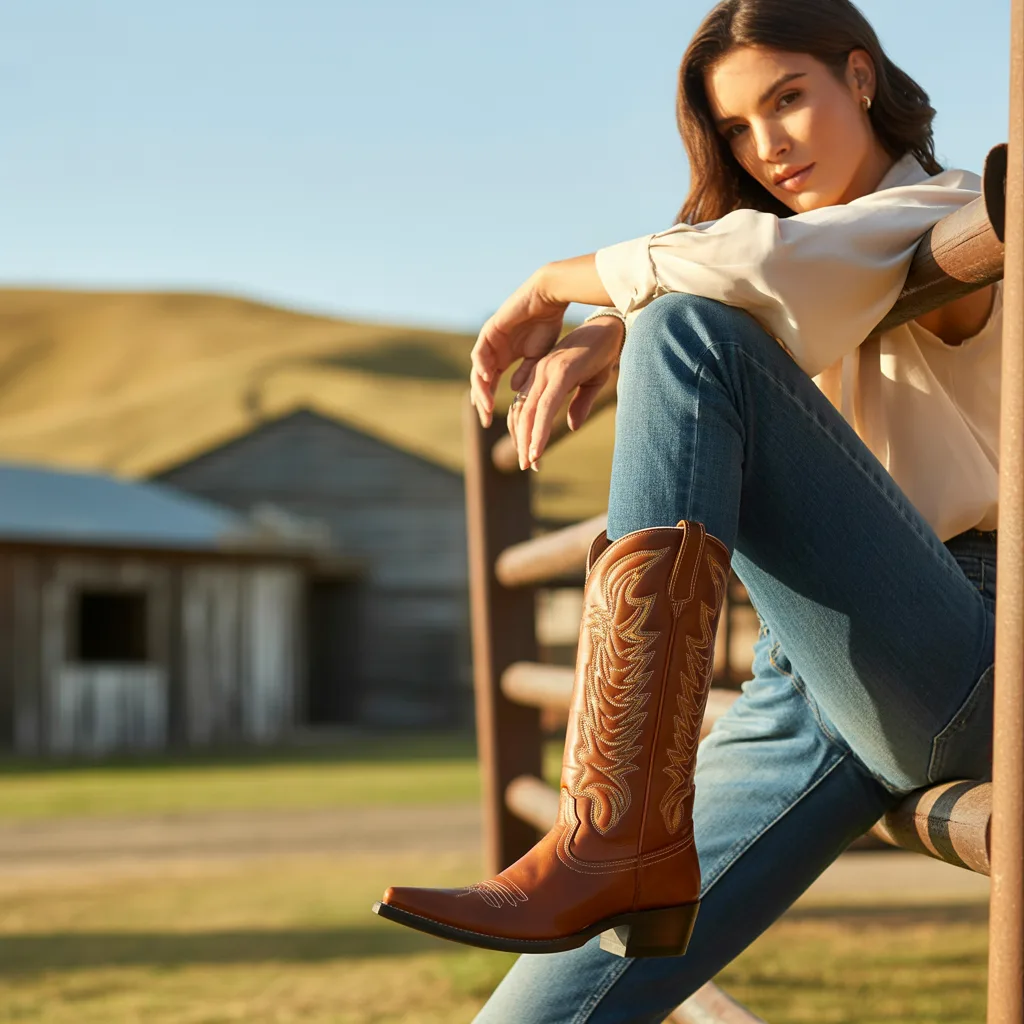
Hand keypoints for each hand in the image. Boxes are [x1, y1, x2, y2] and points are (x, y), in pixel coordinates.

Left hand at [470, 270, 567, 428]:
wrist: (548, 300)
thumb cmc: (547, 325)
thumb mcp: (539, 358)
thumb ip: (528, 374)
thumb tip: (515, 391)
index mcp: (504, 358)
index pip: (490, 384)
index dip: (490, 402)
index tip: (491, 422)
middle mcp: (493, 351)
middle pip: (481, 381)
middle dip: (482, 401)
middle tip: (486, 419)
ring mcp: (489, 340)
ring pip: (478, 369)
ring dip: (481, 388)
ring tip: (486, 405)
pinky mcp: (490, 330)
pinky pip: (480, 351)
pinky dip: (482, 366)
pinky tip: (487, 379)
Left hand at [506, 316, 624, 470]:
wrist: (615, 328)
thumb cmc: (603, 353)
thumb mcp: (590, 383)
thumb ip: (579, 404)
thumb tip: (572, 426)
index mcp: (542, 376)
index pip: (525, 409)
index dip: (524, 433)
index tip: (530, 456)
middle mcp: (539, 375)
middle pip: (522, 414)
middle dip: (523, 442)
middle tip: (527, 466)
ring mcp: (547, 373)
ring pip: (530, 414)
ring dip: (528, 442)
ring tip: (530, 463)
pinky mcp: (560, 373)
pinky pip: (545, 408)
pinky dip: (539, 431)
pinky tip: (537, 450)